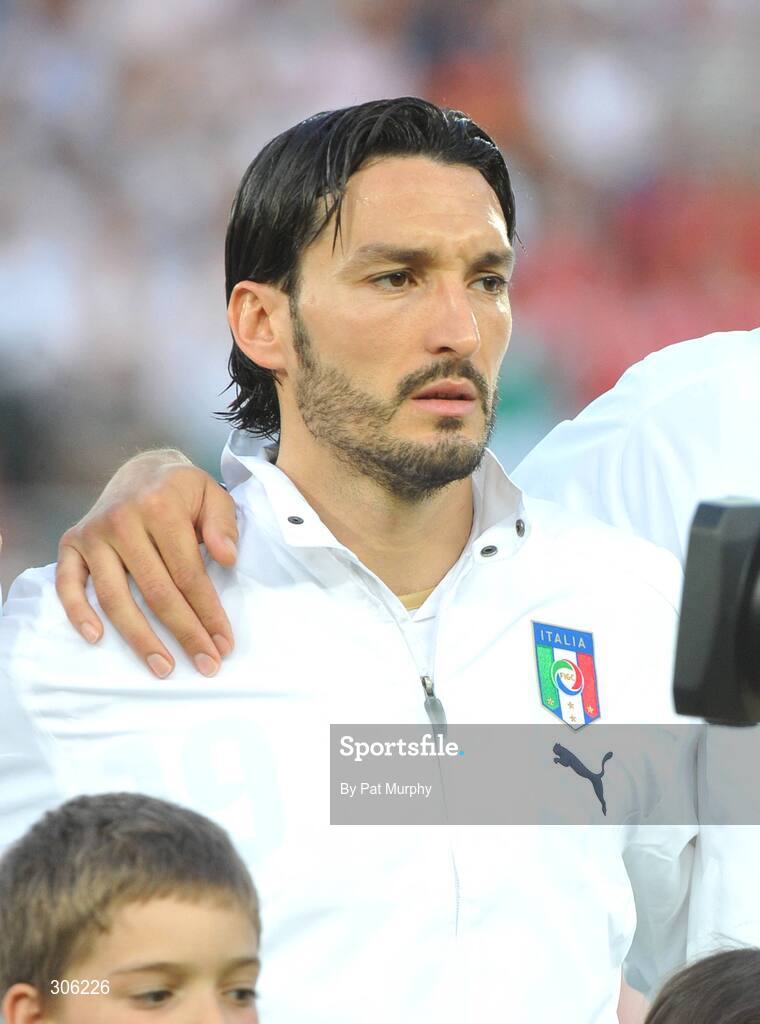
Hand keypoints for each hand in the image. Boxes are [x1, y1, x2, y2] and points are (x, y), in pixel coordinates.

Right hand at [56, 450, 237, 677]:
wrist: (142, 469)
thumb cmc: (182, 491)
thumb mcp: (213, 494)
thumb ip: (223, 524)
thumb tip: (226, 558)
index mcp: (160, 506)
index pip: (188, 573)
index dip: (208, 612)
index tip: (224, 643)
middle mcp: (122, 520)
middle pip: (155, 591)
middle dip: (184, 633)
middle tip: (206, 664)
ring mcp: (93, 533)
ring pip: (114, 596)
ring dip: (139, 638)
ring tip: (163, 668)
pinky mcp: (71, 542)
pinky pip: (68, 583)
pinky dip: (77, 612)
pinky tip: (95, 638)